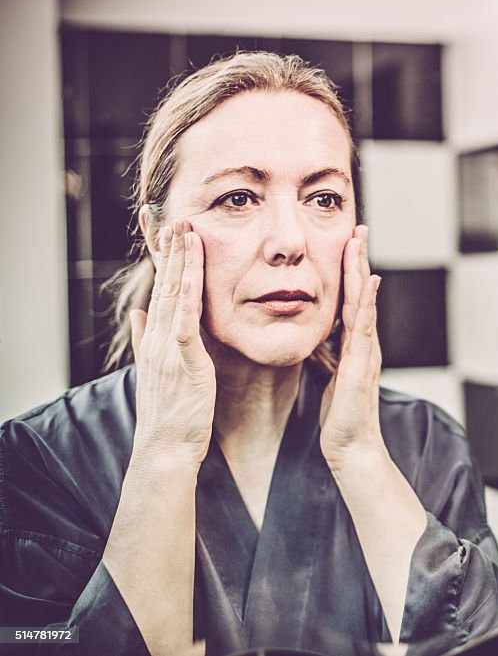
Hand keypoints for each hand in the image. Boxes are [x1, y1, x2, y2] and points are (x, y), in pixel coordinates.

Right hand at [129, 217, 215, 466]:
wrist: (166, 448)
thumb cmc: (171, 413)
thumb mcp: (158, 370)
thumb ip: (146, 341)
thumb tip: (139, 316)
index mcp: (155, 339)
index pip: (161, 291)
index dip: (164, 261)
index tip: (167, 232)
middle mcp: (157, 338)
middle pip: (164, 285)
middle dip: (170, 251)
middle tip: (175, 216)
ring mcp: (168, 347)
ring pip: (174, 296)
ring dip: (179, 262)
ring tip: (184, 230)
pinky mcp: (183, 359)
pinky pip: (186, 320)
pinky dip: (187, 294)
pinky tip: (190, 272)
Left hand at [320, 225, 384, 467]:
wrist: (352, 446)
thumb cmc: (341, 417)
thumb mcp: (328, 377)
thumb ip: (325, 355)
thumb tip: (313, 339)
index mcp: (354, 344)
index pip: (351, 299)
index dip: (349, 270)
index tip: (346, 241)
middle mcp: (364, 342)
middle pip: (361, 292)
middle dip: (358, 258)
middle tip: (358, 226)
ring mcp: (367, 351)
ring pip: (365, 301)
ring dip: (362, 269)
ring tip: (361, 241)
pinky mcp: (363, 363)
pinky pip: (365, 326)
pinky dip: (368, 301)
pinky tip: (369, 280)